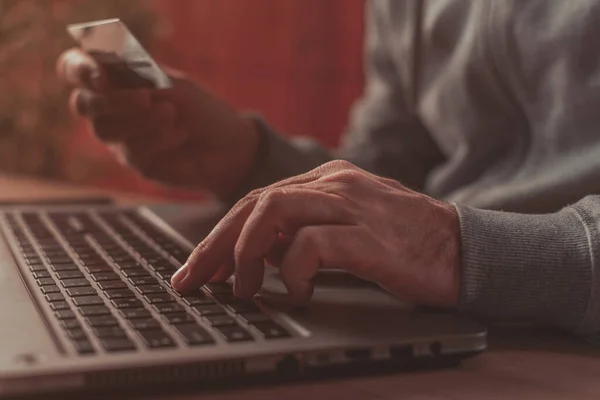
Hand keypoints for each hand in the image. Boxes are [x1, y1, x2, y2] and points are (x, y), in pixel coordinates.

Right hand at [56, 49, 259, 197]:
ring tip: (173, 115)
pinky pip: (132, 151)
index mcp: (116, 81)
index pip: (75, 69)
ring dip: (142, 120)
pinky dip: (159, 139)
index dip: (80, 70)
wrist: (227, 146)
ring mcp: (121, 138)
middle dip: (114, 100)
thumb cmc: (201, 110)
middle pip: (83, 104)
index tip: (104, 76)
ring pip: (105, 130)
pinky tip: (180, 135)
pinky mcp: (135, 163)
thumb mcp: (174, 85)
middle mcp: (111, 110)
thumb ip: (140, 76)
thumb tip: (106, 67)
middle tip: (147, 98)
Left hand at [171, 160, 461, 307]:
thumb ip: (304, 231)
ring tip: (237, 289)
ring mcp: (351, 204)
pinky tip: (294, 293)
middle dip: (214, 245)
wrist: (463, 249)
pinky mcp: (367, 234)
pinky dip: (290, 271)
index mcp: (326, 180)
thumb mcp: (346, 230)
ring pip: (272, 211)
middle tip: (192, 281)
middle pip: (254, 203)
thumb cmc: (404, 244)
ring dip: (243, 254)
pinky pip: (310, 244)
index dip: (220, 235)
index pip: (257, 200)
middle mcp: (333, 183)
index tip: (197, 268)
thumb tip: (258, 253)